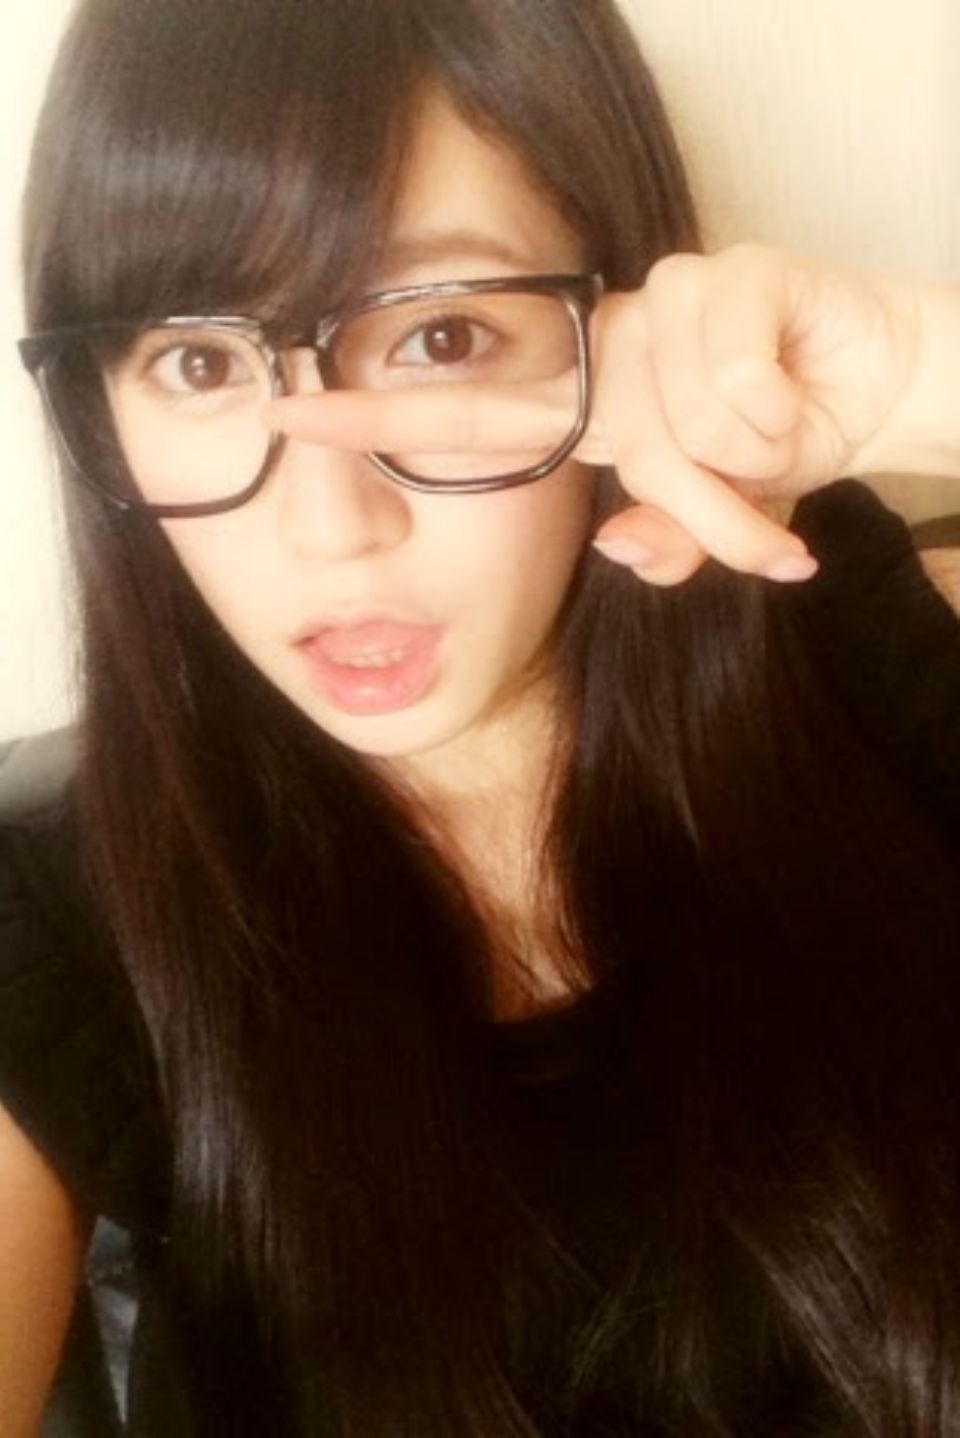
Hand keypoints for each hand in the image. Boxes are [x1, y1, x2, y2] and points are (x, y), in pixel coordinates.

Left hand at [263, 244, 922, 584]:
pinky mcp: (732, 273)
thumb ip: (668, 545)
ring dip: (754, 469)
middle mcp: (609, 352)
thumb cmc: (776, 447)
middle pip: (619, 447)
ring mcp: (663, 304)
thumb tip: (621, 546)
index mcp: (585, 408)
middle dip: (706, 507)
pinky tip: (798, 397)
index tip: (275, 417)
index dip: (367, 418)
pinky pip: (738, 379)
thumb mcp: (717, 520)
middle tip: (769, 540)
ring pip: (686, 424)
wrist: (870, 380)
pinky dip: (778, 413)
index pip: (456, 415)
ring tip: (786, 448)